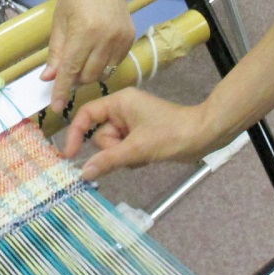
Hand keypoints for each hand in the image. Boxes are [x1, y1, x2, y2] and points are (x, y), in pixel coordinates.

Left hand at [42, 0, 133, 108]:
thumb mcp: (59, 22)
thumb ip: (56, 53)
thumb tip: (49, 79)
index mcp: (84, 31)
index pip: (71, 70)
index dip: (62, 90)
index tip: (56, 107)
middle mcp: (105, 37)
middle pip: (88, 76)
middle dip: (76, 78)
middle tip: (68, 69)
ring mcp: (121, 38)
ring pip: (103, 73)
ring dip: (90, 73)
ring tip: (82, 59)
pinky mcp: (130, 38)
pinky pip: (115, 63)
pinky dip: (104, 64)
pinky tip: (97, 51)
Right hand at [60, 88, 216, 180]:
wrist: (203, 136)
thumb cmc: (171, 134)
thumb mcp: (137, 149)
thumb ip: (108, 160)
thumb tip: (83, 173)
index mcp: (120, 101)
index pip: (86, 114)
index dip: (75, 134)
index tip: (70, 155)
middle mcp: (123, 109)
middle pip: (100, 135)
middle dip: (113, 149)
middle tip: (131, 151)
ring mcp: (132, 122)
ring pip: (113, 146)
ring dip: (124, 156)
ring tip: (144, 154)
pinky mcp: (140, 135)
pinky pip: (124, 150)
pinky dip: (132, 157)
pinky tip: (148, 157)